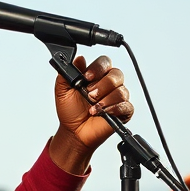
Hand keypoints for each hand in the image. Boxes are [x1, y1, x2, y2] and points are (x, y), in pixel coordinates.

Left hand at [50, 56, 132, 173]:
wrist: (74, 132)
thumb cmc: (70, 111)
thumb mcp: (63, 90)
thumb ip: (68, 73)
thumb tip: (78, 59)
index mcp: (96, 76)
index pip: (104, 62)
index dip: (97, 68)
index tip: (87, 77)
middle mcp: (108, 84)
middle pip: (116, 74)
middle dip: (102, 85)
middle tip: (90, 95)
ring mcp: (117, 97)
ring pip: (122, 90)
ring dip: (106, 99)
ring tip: (93, 108)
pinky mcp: (123, 111)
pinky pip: (127, 105)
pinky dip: (114, 108)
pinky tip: (104, 113)